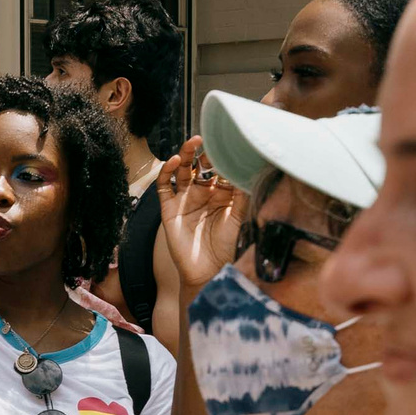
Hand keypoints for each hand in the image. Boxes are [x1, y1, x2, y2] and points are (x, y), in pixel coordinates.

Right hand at [157, 137, 242, 291]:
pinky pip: (164, 186)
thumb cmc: (227, 246)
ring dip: (186, 154)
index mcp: (221, 194)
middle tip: (212, 144)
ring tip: (193, 143)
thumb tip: (250, 167)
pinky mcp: (169, 208)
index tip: (230, 148)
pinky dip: (167, 171)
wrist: (209, 271)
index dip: (223, 158)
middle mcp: (202, 193)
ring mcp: (185, 199)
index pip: (220, 168)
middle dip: (205, 153)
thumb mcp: (239, 215)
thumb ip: (244, 192)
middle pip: (200, 165)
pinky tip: (175, 161)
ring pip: (182, 170)